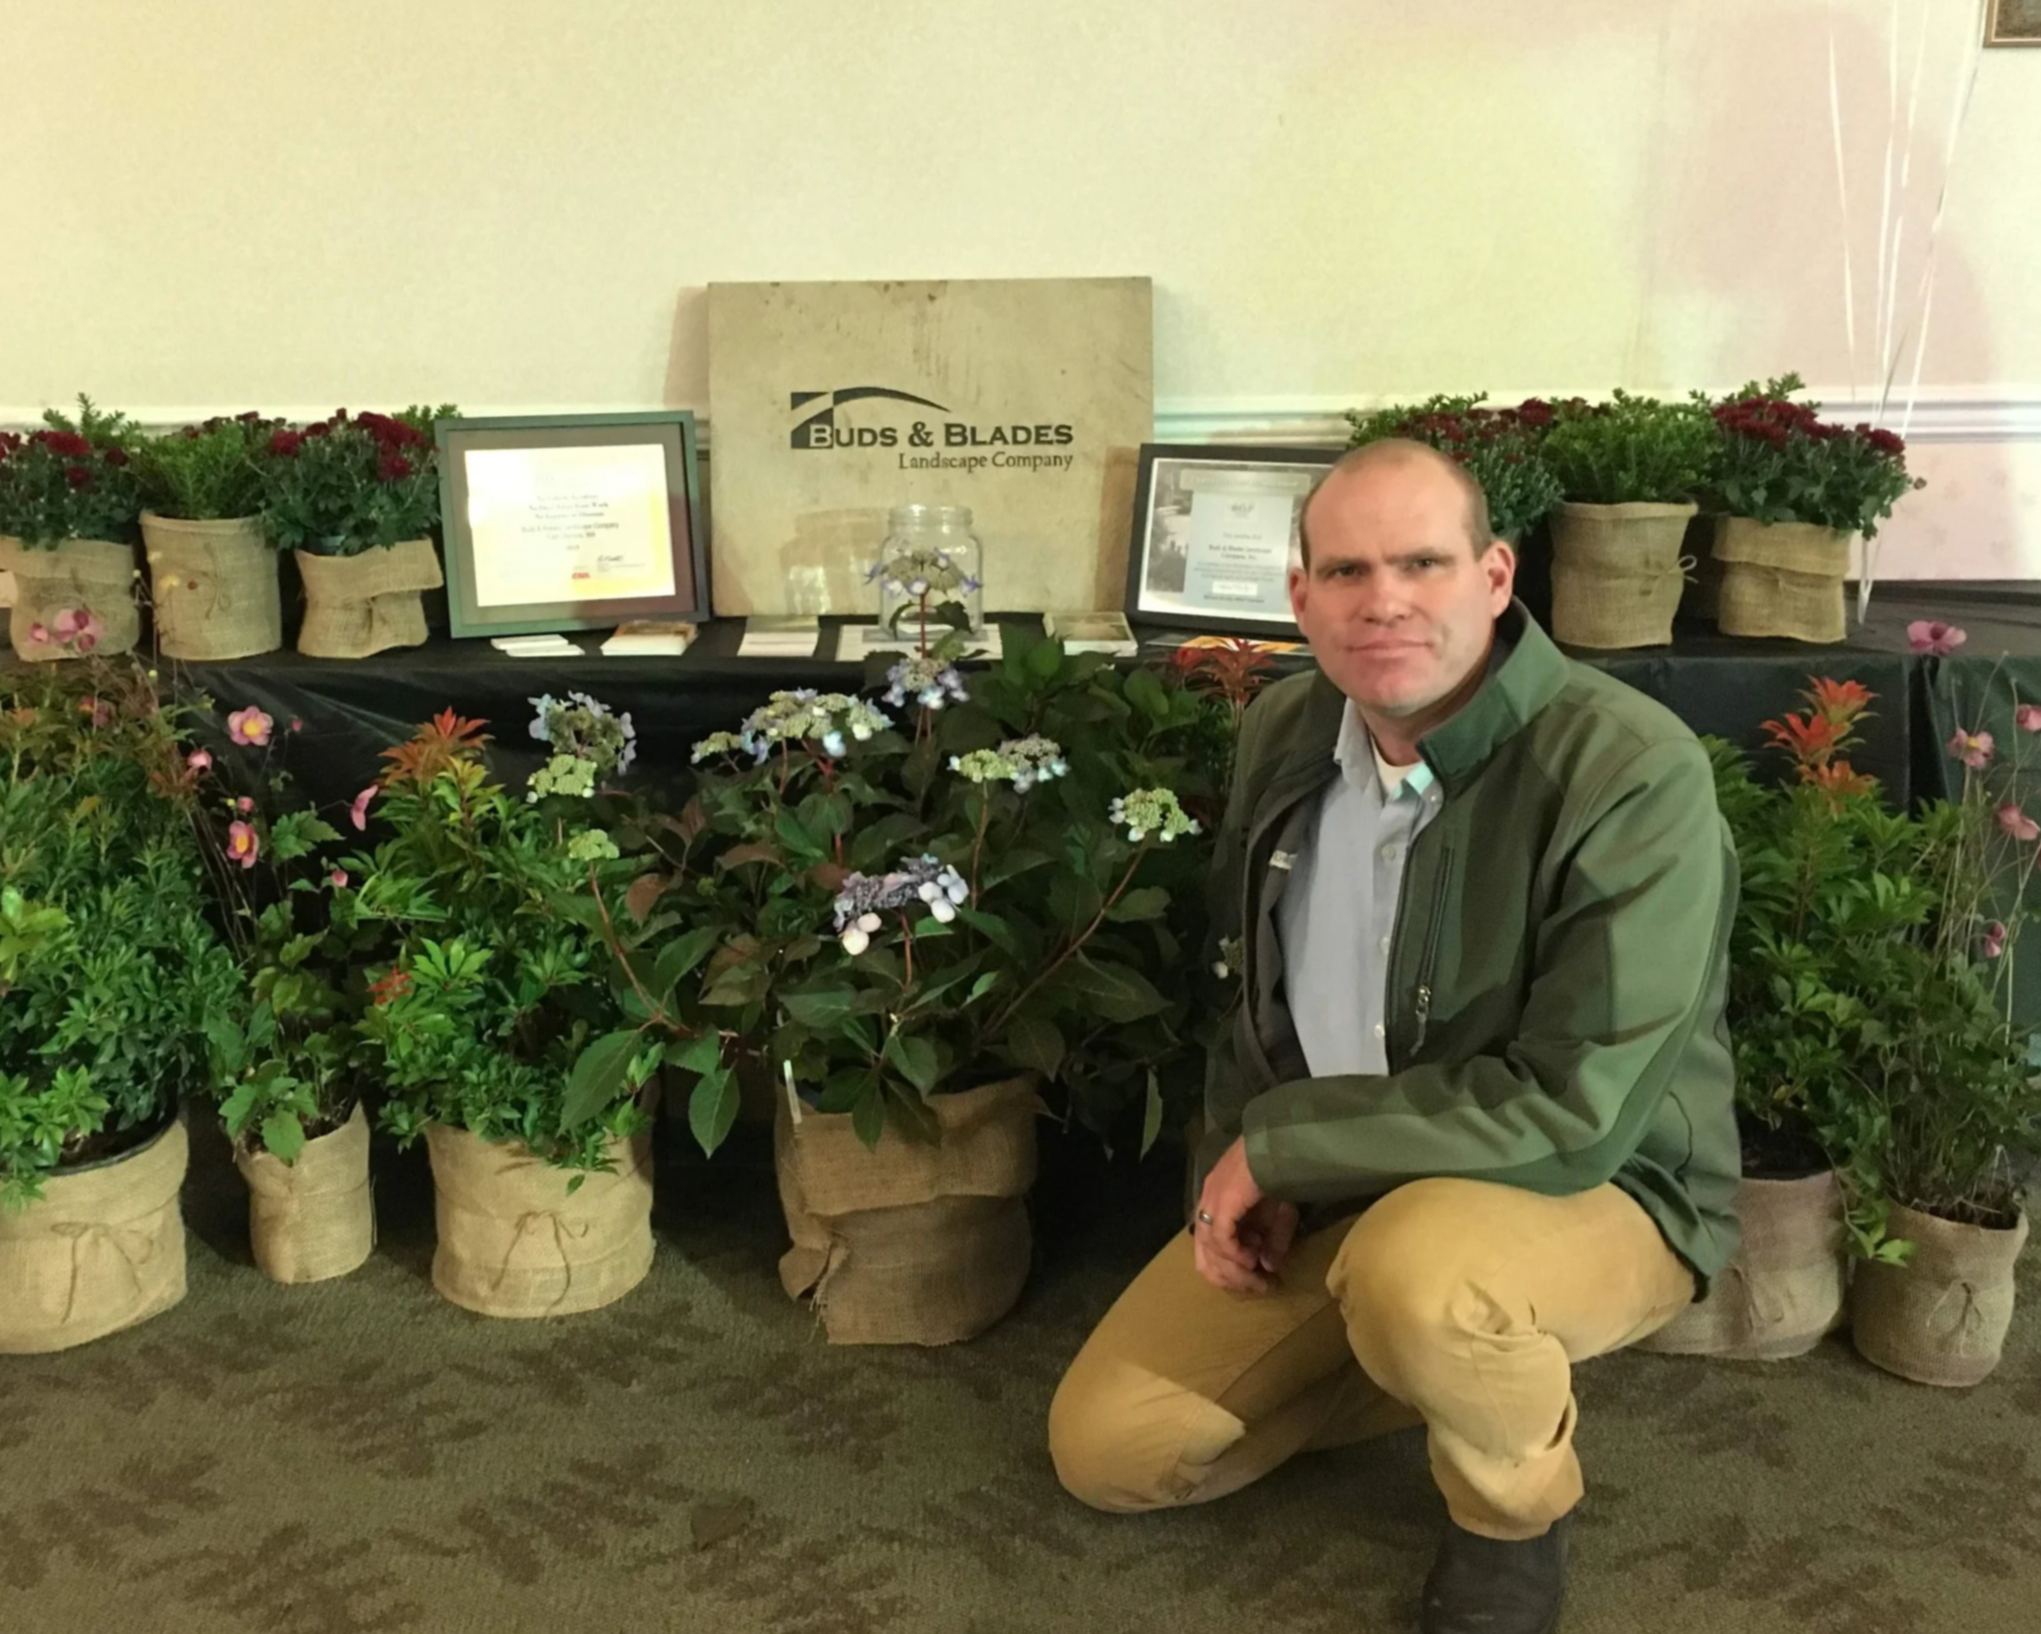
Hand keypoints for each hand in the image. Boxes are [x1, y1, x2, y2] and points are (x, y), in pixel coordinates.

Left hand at [1193, 1137, 1298, 1293]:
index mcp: (1214, 1207)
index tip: (1258, 1280)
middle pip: (1204, 1258)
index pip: (1210, 1250)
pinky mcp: (1220, 1203)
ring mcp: (1210, 1203)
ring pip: (1210, 1253)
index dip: (1231, 1272)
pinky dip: (1235, 1255)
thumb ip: (1273, 1241)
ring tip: (1257, 1277)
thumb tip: (1268, 1268)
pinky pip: (1221, 1241)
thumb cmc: (1279, 1174)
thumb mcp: (1280, 1215)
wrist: (1280, 1146)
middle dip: (1230, 1279)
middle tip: (1255, 1287)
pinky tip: (1252, 1260)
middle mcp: (1206, 1205)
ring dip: (1234, 1272)